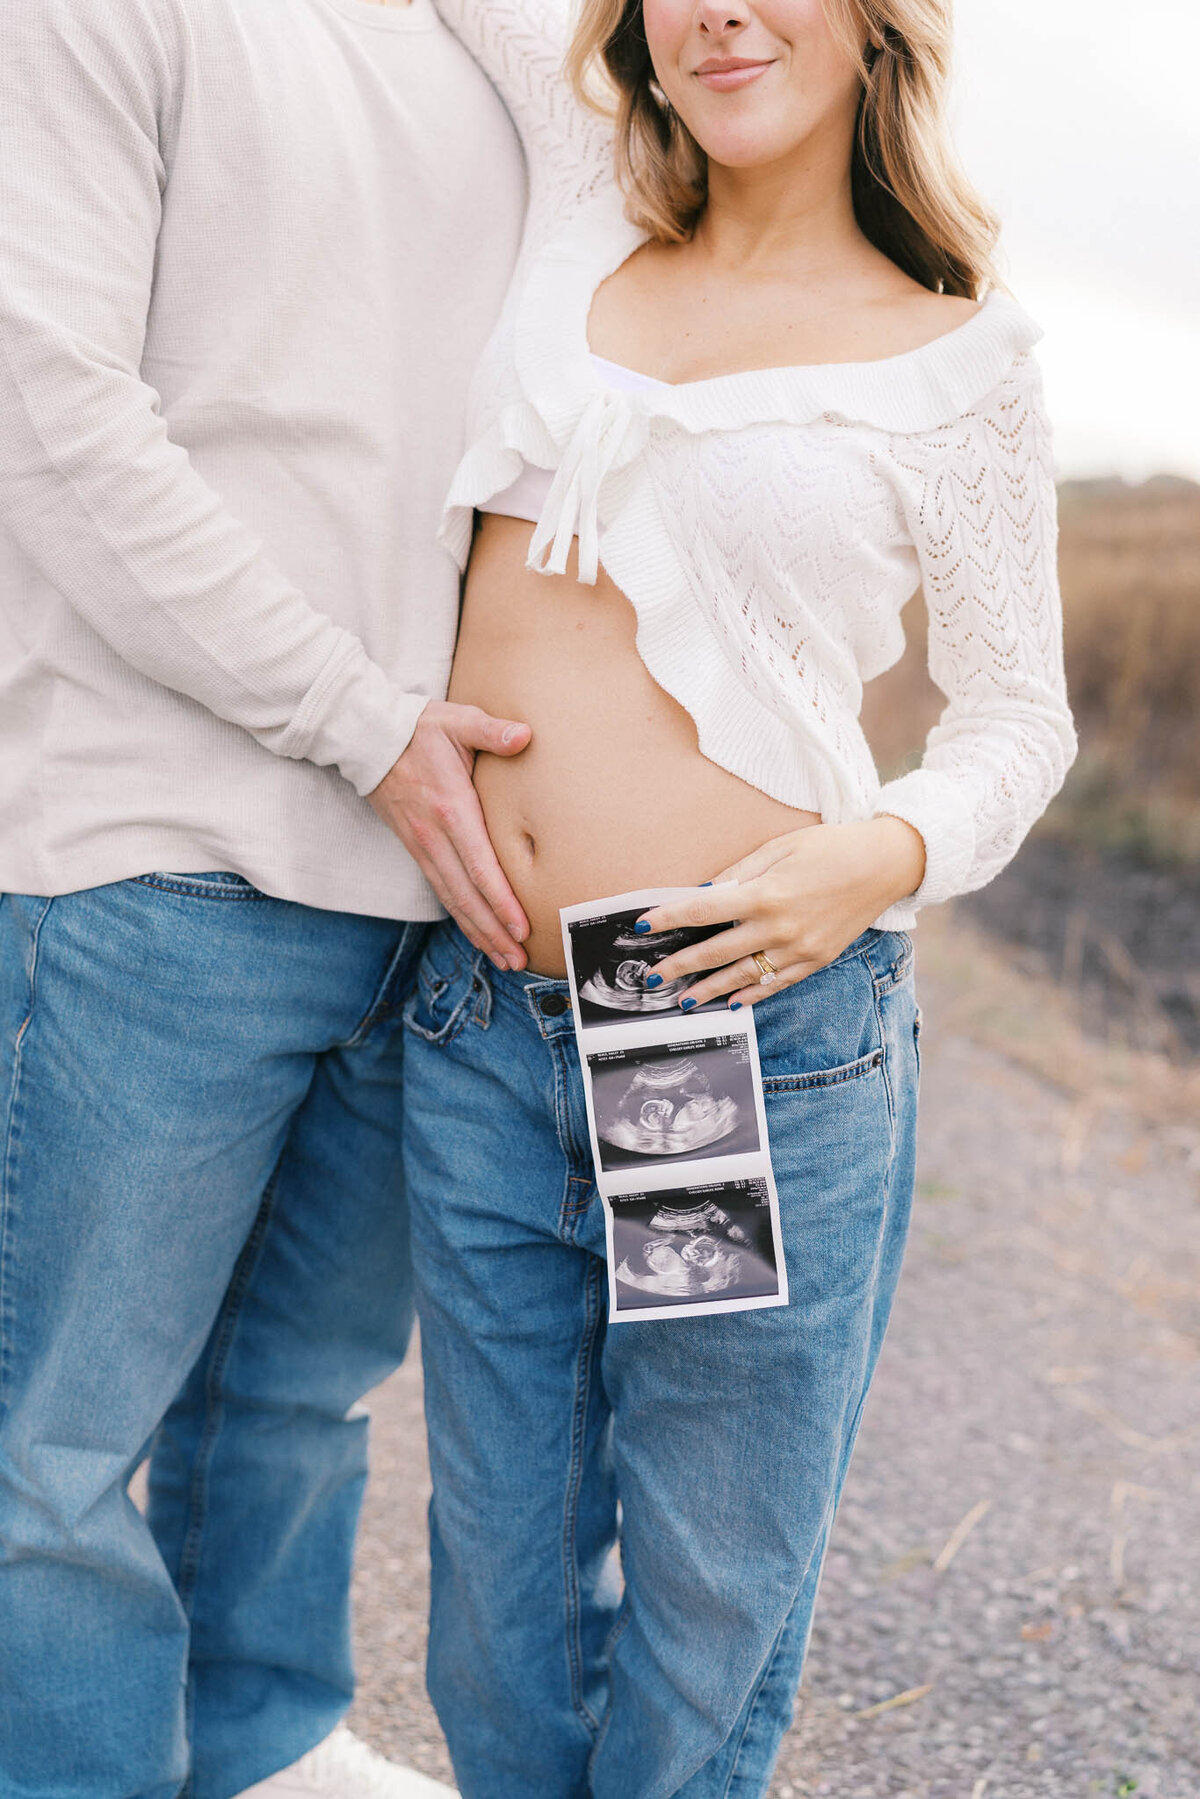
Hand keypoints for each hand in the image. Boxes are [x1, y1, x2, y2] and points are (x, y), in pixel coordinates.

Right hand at [369, 700, 531, 969]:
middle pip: (466, 896)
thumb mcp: (457, 721)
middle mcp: (434, 836)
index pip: (479, 866)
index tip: (520, 928)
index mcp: (451, 808)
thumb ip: (491, 730)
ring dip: (478, 932)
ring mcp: (422, 846)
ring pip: (452, 900)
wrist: (367, 736)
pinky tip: (478, 932)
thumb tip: (525, 735)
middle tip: (519, 960)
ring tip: (504, 959)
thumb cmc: (419, 727)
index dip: (500, 901)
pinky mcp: (415, 848)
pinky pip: (441, 890)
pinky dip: (461, 917)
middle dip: (493, 932)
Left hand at [636, 817, 925, 1008]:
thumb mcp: (778, 848)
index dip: (667, 919)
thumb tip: (701, 894)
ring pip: (742, 976)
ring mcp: (798, 949)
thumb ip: (737, 875)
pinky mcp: (815, 961)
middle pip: (715, 951)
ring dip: (708, 989)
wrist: (884, 865)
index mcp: (764, 893)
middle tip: (652, 976)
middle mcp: (778, 927)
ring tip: (683, 1000)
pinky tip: (730, 1003)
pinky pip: (775, 984)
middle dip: (679, 965)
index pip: (701, 911)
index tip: (641, 927)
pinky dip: (750, 995)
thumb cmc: (829, 848)